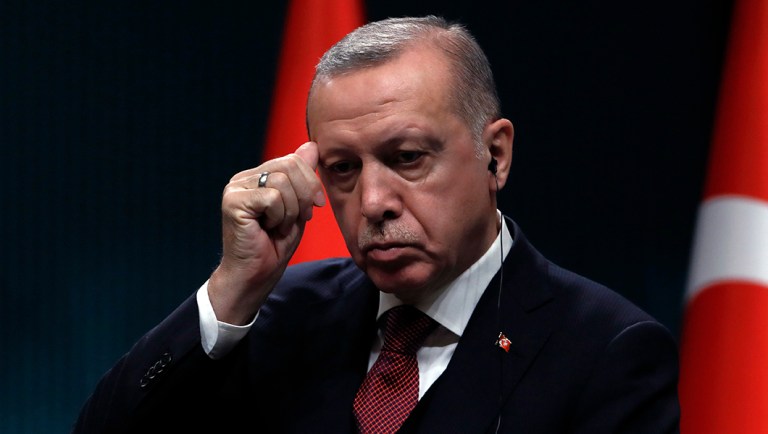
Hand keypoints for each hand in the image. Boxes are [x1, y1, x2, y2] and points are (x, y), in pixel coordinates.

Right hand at [208, 142, 325, 323]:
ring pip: (282, 182)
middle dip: (305, 195)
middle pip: (290, 165)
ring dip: (291, 211)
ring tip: (279, 226)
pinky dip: (279, 217)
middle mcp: (243, 178)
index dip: (311, 182)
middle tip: (300, 219)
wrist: (255, 276)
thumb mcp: (298, 208)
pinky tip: (268, 229)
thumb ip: (303, 178)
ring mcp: (235, 188)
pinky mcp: (233, 201)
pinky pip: (272, 198)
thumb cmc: (274, 246)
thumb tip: (312, 145)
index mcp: (258, 177)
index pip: (294, 159)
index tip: (314, 207)